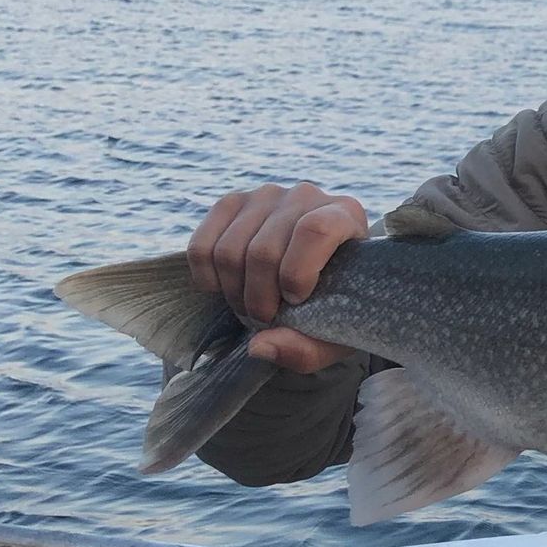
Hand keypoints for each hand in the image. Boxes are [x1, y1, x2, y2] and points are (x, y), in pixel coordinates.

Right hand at [187, 183, 369, 373]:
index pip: (316, 230)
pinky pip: (201, 245)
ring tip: (250, 308)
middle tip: (265, 319)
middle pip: (264, 250)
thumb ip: (306, 349)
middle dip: (258, 299)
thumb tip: (259, 346)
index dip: (297, 273)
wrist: (317, 276)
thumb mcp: (333, 336)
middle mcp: (306, 196)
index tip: (296, 300)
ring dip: (233, 293)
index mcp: (345, 216)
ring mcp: (266, 196)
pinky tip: (224, 290)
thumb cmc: (334, 304)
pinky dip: (206, 278)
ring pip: (229, 250)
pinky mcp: (232, 203)